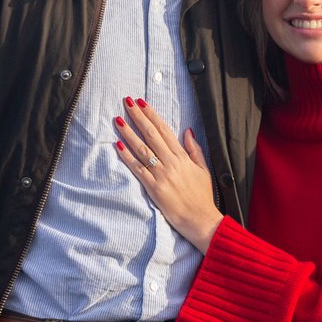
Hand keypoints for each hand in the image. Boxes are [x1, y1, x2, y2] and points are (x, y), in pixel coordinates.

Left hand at [114, 97, 223, 252]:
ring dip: (129, 133)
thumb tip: (188, 131)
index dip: (152, 115)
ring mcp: (161, 174)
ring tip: (118, 119)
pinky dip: (127, 156)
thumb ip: (194, 150)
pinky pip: (137, 169)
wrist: (200, 219)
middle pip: (151, 135)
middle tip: (127, 102)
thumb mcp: (203, 170)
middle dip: (138, 117)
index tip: (142, 103)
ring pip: (142, 149)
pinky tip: (118, 145)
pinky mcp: (153, 188)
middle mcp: (171, 162)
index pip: (165, 130)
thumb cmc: (202, 196)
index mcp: (183, 157)